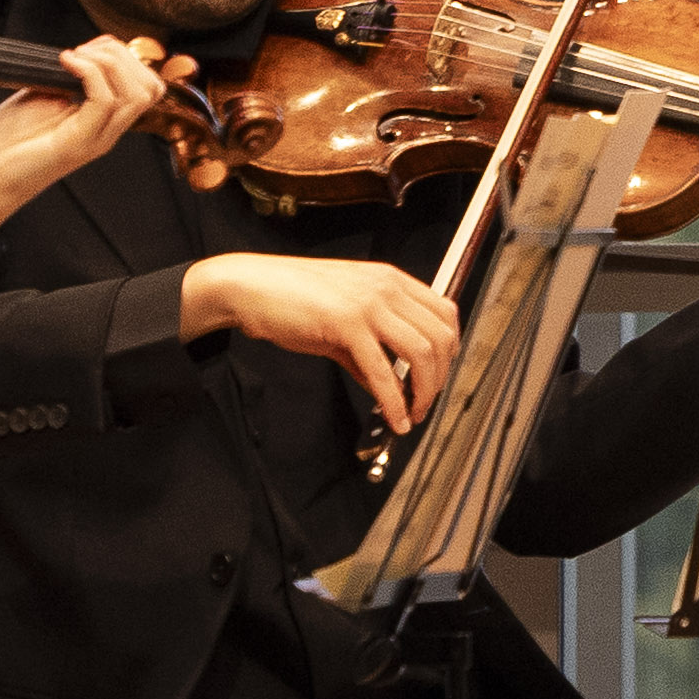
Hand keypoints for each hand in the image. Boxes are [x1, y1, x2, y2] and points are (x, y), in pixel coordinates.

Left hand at [0, 36, 187, 229]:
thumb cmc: (8, 141)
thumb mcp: (42, 97)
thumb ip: (66, 80)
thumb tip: (79, 54)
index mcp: (104, 122)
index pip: (147, 86)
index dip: (125, 57)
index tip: (88, 47)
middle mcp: (108, 132)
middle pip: (150, 87)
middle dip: (122, 55)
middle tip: (83, 50)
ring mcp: (96, 139)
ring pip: (136, 94)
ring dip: (108, 62)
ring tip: (76, 57)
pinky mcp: (77, 143)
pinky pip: (104, 100)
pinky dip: (90, 72)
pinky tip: (66, 63)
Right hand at [188, 253, 464, 424]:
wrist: (248, 286)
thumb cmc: (290, 298)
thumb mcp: (342, 319)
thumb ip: (370, 348)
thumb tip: (387, 384)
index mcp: (390, 280)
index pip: (444, 313)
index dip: (450, 350)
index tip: (439, 375)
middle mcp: (386, 287)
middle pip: (440, 336)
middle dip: (439, 377)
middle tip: (425, 403)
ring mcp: (369, 303)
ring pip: (422, 352)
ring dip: (424, 391)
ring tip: (412, 413)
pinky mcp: (347, 323)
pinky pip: (383, 370)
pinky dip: (395, 401)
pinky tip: (394, 418)